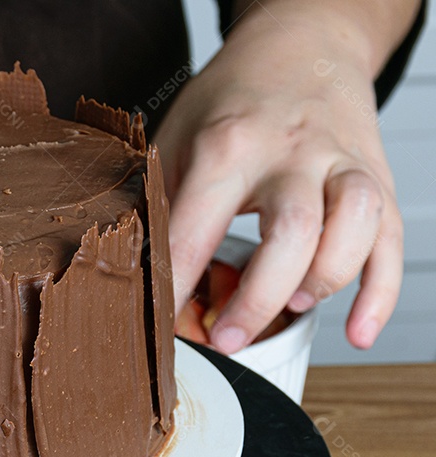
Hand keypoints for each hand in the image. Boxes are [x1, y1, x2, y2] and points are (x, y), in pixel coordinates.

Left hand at [155, 3, 409, 352]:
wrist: (300, 47)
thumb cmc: (229, 102)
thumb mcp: (176, 138)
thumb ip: (160, 201)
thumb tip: (135, 275)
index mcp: (227, 144)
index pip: (198, 226)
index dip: (176, 285)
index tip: (160, 326)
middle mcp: (291, 151)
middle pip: (291, 229)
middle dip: (258, 297)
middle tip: (225, 339)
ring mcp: (340, 163)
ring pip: (354, 224)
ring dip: (326, 279)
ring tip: (293, 307)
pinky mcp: (376, 178)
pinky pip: (391, 240)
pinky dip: (380, 292)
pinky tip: (357, 331)